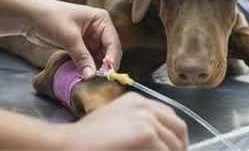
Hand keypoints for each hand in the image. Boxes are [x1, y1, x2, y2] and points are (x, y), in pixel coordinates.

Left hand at [24, 0, 121, 77]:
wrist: (29, 17)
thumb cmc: (51, 19)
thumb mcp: (69, 37)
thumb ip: (82, 57)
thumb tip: (92, 76)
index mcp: (101, 20)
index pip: (113, 42)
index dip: (112, 59)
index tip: (108, 74)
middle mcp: (98, 29)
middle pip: (108, 52)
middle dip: (105, 66)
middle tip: (101, 81)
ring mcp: (89, 38)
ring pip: (99, 58)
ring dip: (96, 69)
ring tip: (92, 82)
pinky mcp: (80, 47)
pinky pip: (88, 60)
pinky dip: (87, 68)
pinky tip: (84, 77)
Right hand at [56, 92, 187, 149]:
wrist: (69, 146)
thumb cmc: (86, 141)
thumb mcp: (115, 124)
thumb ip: (136, 127)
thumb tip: (157, 142)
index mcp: (137, 101)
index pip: (169, 117)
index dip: (175, 136)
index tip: (175, 148)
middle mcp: (144, 105)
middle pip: (178, 128)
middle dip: (179, 146)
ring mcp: (146, 118)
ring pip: (174, 144)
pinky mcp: (146, 134)